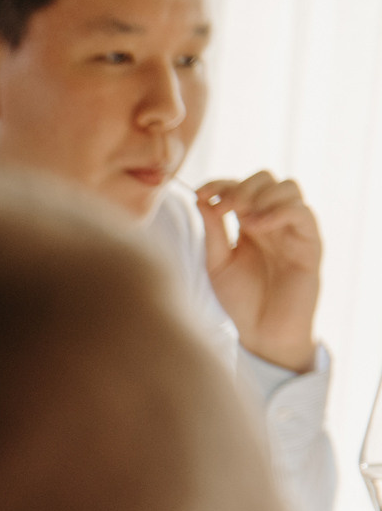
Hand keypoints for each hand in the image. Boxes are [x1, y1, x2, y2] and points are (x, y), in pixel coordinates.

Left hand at [197, 172, 322, 373]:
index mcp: (249, 223)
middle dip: (241, 187)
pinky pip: (301, 212)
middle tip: (224, 207)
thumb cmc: (241, 300)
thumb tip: (200, 199)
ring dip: (260, 196)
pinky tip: (256, 227)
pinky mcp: (310, 243)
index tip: (200, 194)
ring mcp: (293, 230)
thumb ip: (212, 232)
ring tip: (242, 220)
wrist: (263, 332)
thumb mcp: (217, 263)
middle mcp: (273, 221)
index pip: (240, 186)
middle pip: (265, 178)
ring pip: (287, 188)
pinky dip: (277, 211)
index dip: (220, 184)